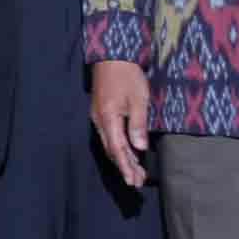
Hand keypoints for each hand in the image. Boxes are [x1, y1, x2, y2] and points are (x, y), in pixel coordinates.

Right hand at [91, 59, 151, 187]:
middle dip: (125, 167)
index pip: (117, 149)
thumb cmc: (127, 75)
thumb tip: (139, 148)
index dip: (126, 166)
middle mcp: (100, 121)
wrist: (112, 56)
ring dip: (123, 159)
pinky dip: (120, 148)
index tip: (133, 181)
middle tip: (136, 182)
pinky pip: (110, 136)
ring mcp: (99, 117)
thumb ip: (137, 124)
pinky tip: (129, 153)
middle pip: (112, 150)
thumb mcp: (138, 99)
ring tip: (135, 173)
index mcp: (108, 118)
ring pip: (110, 144)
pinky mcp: (102, 113)